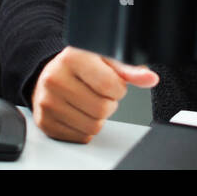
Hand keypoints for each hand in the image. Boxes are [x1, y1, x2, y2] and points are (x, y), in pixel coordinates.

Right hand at [31, 45, 158, 142]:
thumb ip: (128, 70)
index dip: (118, 88)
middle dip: (108, 104)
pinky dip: (85, 128)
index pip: (108, 84)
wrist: (49, 74)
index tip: (113, 84)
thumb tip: (150, 78)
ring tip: (90, 102)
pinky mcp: (46, 122)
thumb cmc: (80, 66)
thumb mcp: (104, 59)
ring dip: (99, 118)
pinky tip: (79, 112)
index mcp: (72, 58)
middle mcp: (55, 79)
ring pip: (93, 126)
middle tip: (100, 94)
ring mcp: (48, 102)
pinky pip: (81, 137)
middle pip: (101, 109)